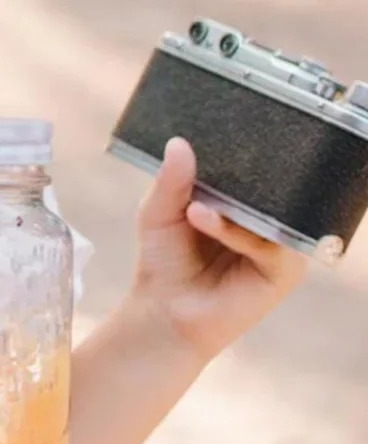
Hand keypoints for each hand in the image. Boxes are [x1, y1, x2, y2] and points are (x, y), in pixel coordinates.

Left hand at [130, 137, 308, 362]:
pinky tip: (203, 217)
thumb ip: (171, 180)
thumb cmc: (164, 257)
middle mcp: (268, 220)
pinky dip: (234, 230)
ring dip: (233, 204)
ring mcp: (280, 245)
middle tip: (209, 160)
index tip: (212, 136)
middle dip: (240, 173)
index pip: (253, 168)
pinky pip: (268, 244)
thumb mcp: (159, 211)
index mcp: (246, 202)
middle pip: (270, 186)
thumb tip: (178, 143)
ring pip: (271, 212)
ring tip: (195, 202)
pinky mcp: (284, 272)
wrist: (163, 308)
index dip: (236, 152)